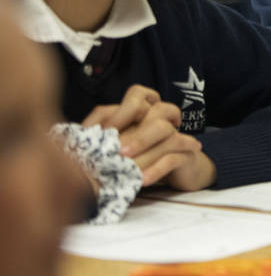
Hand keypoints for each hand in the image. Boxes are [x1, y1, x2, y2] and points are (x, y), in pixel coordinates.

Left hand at [83, 85, 214, 189]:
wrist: (183, 172)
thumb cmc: (147, 157)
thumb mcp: (125, 144)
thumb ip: (106, 136)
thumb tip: (77, 135)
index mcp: (148, 111)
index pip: (137, 95)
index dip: (118, 111)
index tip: (100, 132)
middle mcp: (164, 119)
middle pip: (155, 108)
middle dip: (130, 122)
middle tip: (115, 146)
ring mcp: (177, 135)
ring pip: (165, 129)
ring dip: (143, 142)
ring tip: (126, 159)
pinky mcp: (187, 154)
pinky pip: (173, 157)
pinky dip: (156, 168)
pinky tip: (142, 180)